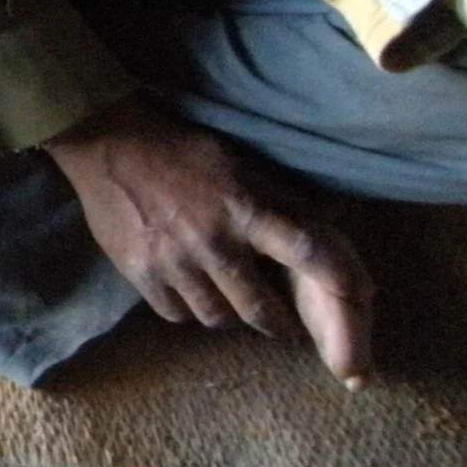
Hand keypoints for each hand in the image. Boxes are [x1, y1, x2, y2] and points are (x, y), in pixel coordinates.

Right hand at [44, 98, 373, 388]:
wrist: (106, 143)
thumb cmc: (181, 150)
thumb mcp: (238, 165)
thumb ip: (277, 201)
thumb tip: (327, 226)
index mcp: (244, 209)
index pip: (306, 251)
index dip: (339, 280)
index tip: (359, 299)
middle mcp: (213, 243)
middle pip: (260, 310)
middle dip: (275, 322)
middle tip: (278, 323)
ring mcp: (174, 263)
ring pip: (217, 318)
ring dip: (228, 313)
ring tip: (226, 299)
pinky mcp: (140, 273)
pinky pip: (176, 314)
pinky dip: (187, 308)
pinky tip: (187, 289)